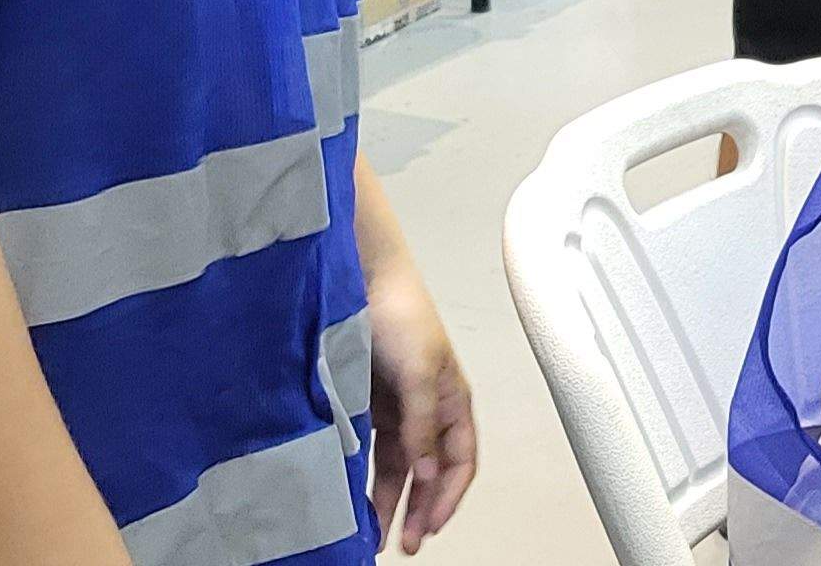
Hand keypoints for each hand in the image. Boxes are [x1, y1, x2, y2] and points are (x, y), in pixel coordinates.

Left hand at [362, 260, 476, 549]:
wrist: (359, 281)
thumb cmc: (402, 316)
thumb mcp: (420, 373)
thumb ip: (423, 425)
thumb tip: (428, 474)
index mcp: (453, 401)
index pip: (460, 462)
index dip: (449, 496)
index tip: (432, 525)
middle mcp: (428, 410)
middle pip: (430, 473)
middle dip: (421, 510)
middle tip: (407, 543)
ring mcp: (397, 410)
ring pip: (400, 468)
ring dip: (393, 501)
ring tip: (379, 534)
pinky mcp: (368, 406)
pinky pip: (373, 453)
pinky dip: (368, 478)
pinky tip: (360, 499)